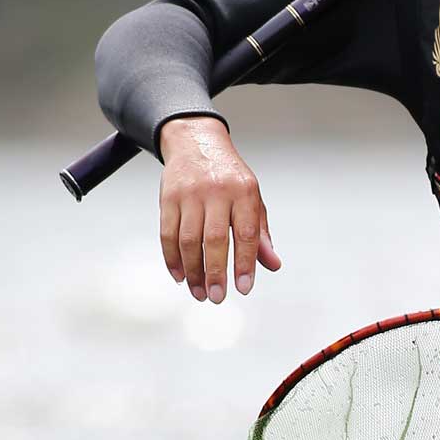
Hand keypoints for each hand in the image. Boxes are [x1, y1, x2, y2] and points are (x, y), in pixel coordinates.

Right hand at [158, 117, 280, 300]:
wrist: (194, 141)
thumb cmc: (228, 176)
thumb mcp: (252, 198)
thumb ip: (261, 233)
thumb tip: (273, 265)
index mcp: (243, 191)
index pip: (247, 233)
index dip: (245, 263)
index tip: (244, 288)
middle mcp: (216, 191)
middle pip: (214, 239)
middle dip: (215, 273)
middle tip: (217, 297)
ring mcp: (189, 194)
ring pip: (188, 240)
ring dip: (193, 271)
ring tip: (199, 292)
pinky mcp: (167, 198)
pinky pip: (167, 234)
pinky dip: (172, 259)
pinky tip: (180, 276)